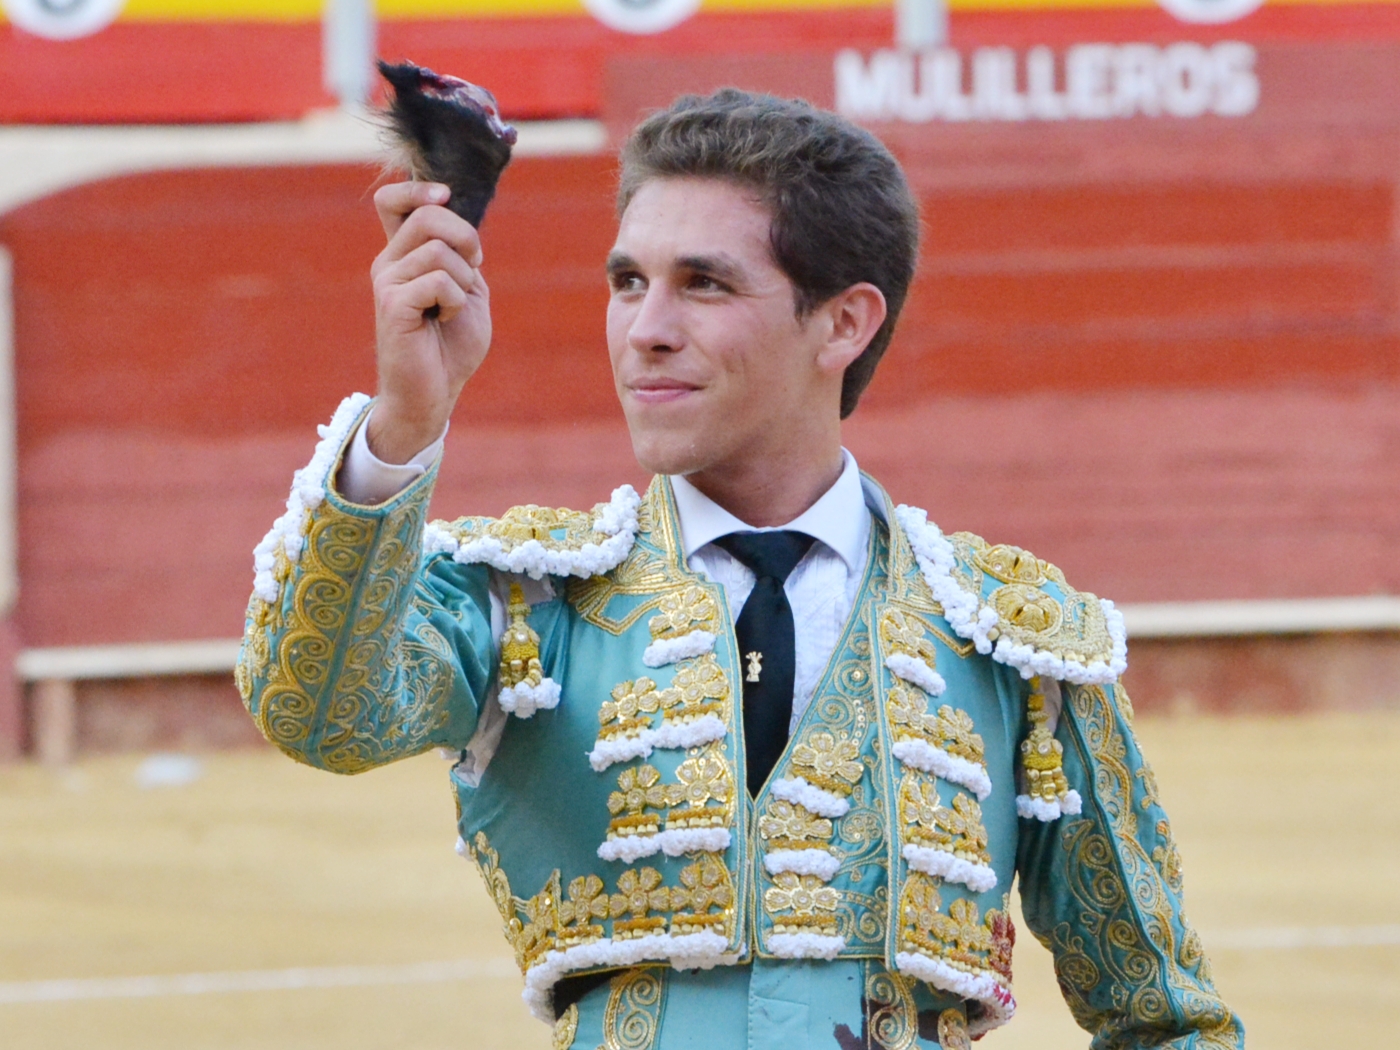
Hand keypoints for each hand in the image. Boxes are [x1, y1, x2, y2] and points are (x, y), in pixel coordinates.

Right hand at [368, 181, 491, 462]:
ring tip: (453, 308)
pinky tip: (444, 320)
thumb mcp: (467, 290)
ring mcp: (386, 283)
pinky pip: (439, 281)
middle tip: (473, 269)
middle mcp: (388, 263)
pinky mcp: (392, 305)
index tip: (445, 198)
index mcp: (403, 256)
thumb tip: (456, 219)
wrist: (435, 392)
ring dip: (464, 280)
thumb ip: (462, 255)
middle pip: (427, 216)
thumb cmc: (451, 346)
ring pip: (439, 250)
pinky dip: (455, 301)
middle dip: (466, 238)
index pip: (392, 201)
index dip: (418, 190)